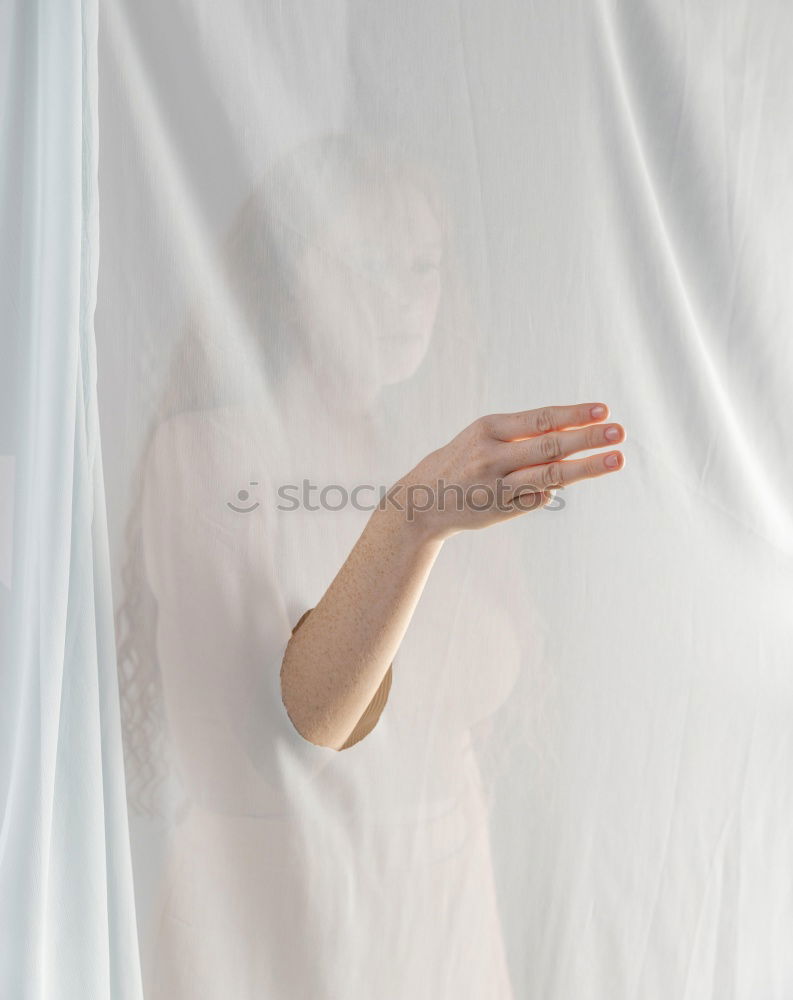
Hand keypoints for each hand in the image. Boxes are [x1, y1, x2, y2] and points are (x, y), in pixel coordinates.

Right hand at [386, 402, 625, 541]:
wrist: (423, 498)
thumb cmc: (464, 459)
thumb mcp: (485, 436)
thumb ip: (525, 436)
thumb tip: (575, 435)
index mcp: (489, 428)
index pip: (540, 418)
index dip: (573, 415)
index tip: (604, 410)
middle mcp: (491, 456)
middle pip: (549, 446)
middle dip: (588, 439)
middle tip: (620, 433)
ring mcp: (496, 485)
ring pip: (549, 475)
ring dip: (586, 468)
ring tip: (616, 460)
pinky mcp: (499, 509)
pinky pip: (537, 499)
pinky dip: (550, 491)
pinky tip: (555, 487)